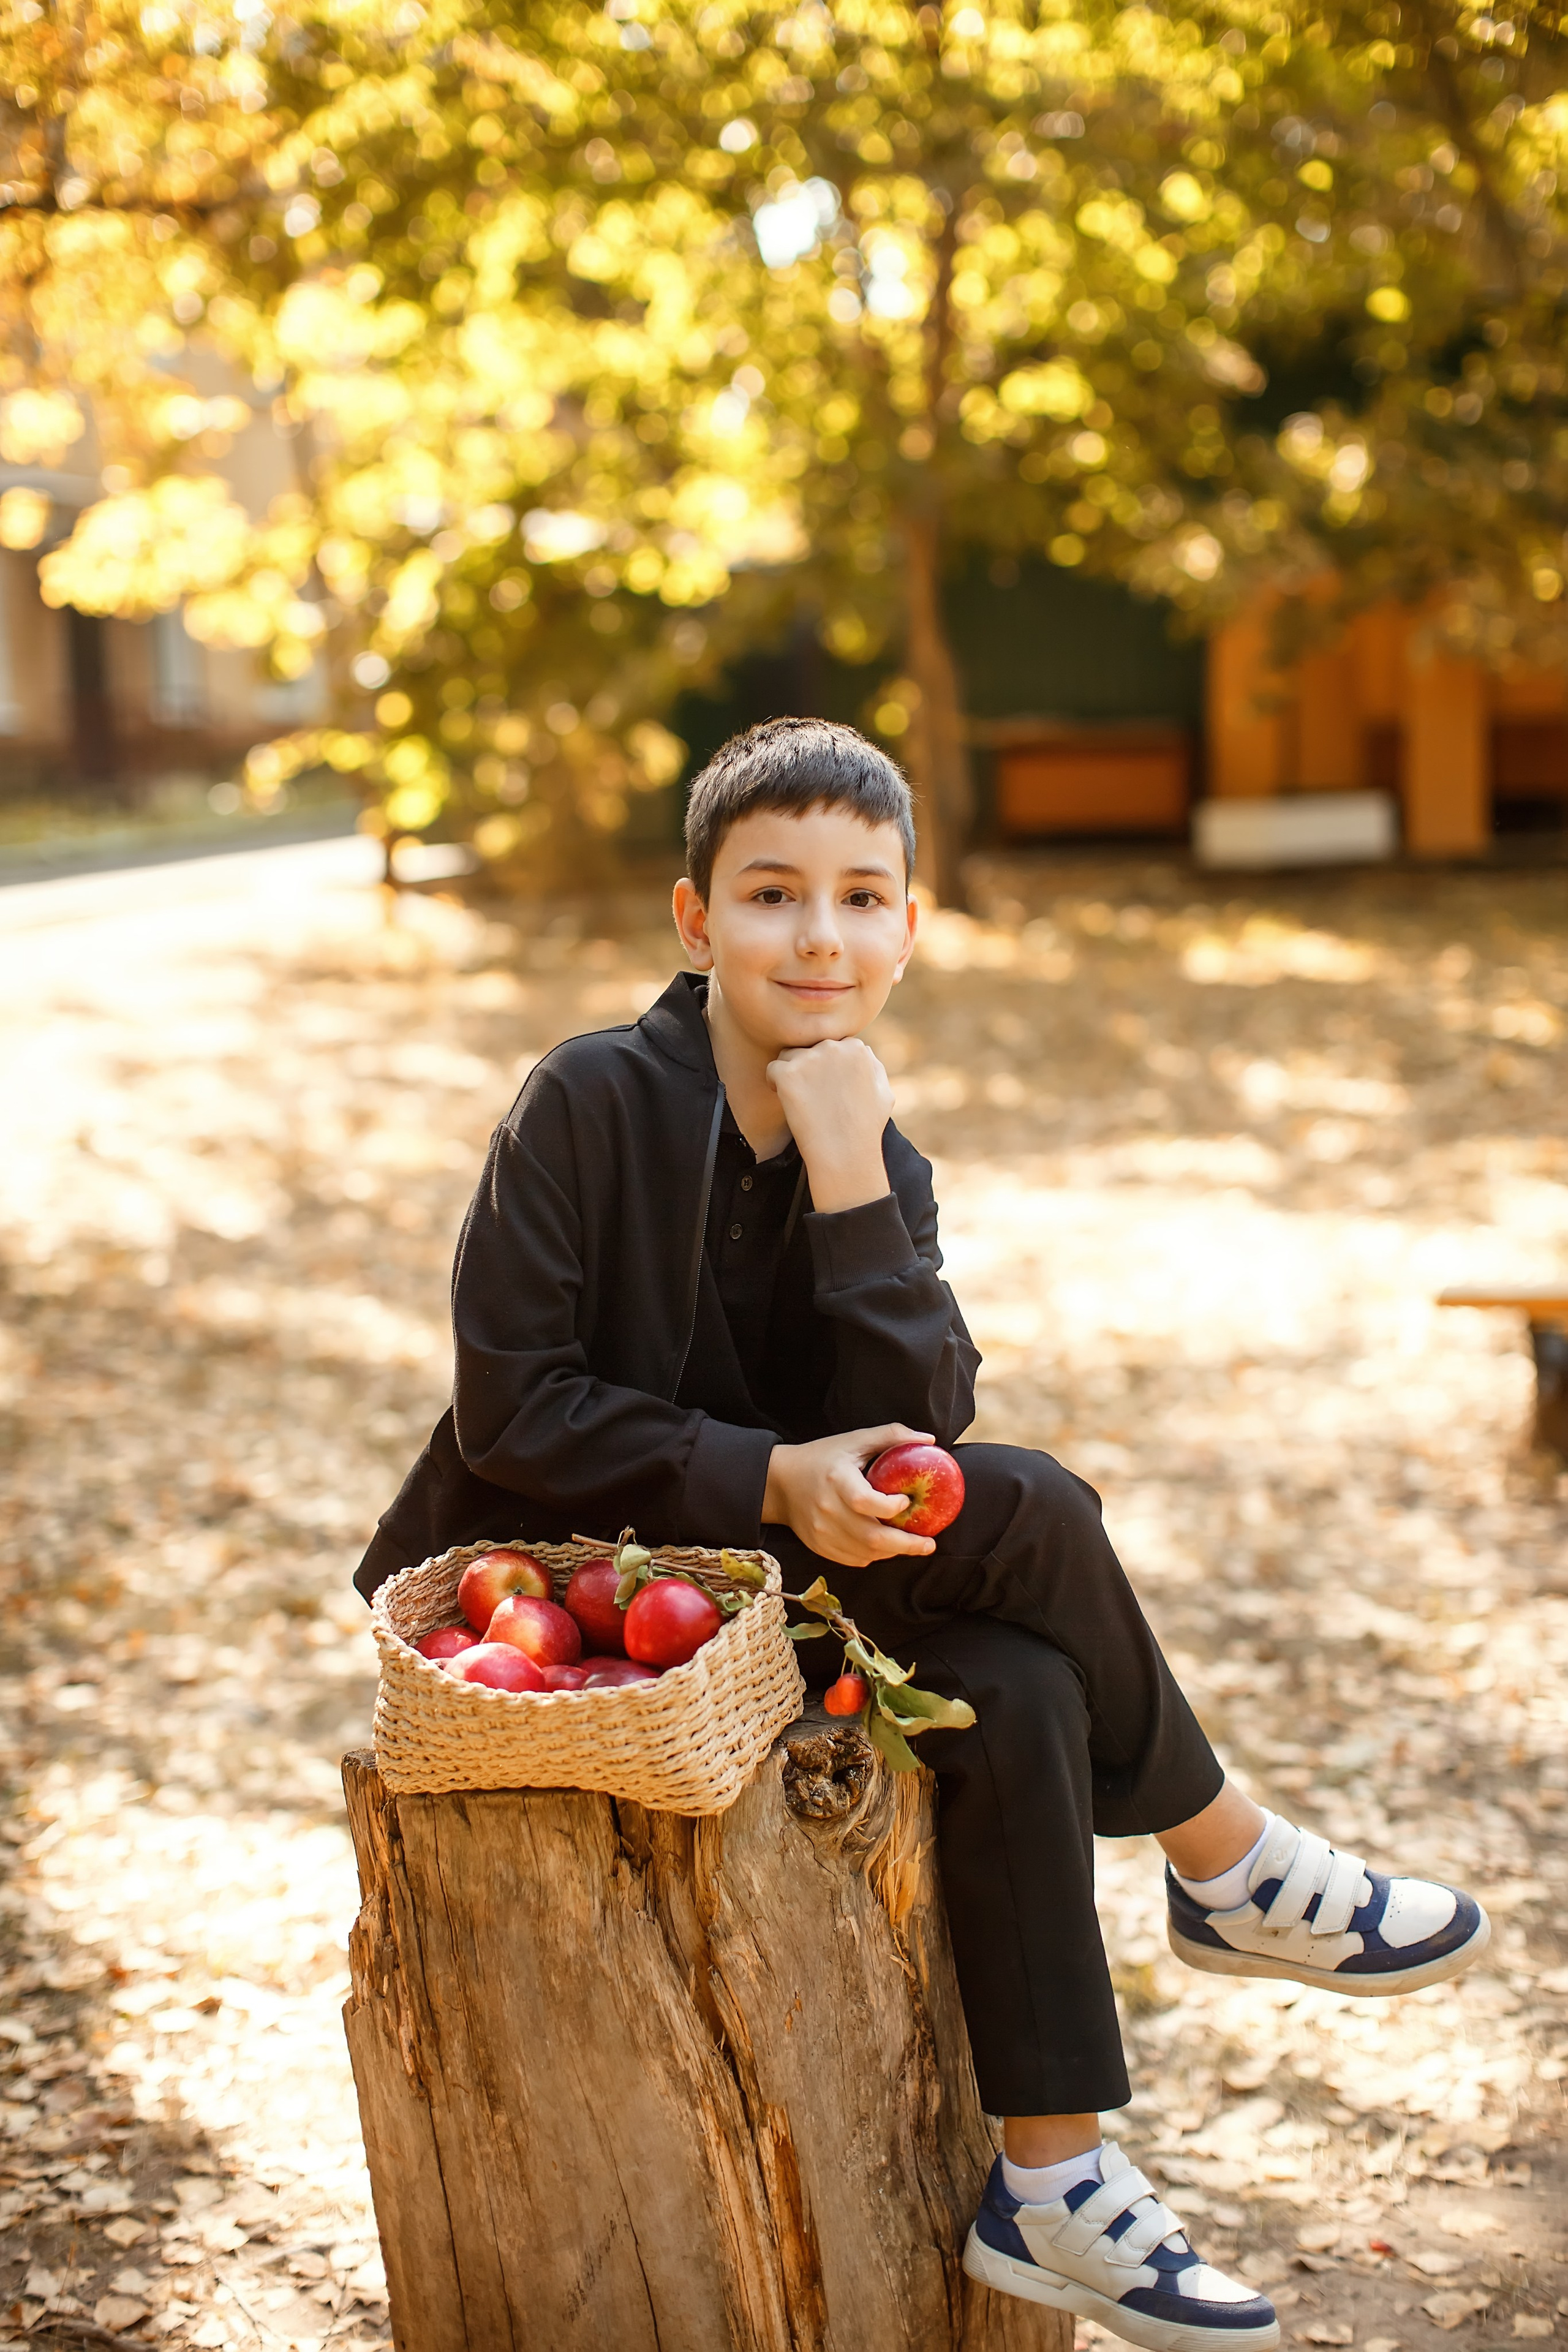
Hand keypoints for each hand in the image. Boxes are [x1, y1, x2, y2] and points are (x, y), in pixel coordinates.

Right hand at [762, 1423, 937, 1567]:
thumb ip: (890, 1436)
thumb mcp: (853, 1440)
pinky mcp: (820, 1546)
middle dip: (906, 1545)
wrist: (781, 1483)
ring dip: (893, 1552)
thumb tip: (928, 1440)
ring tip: (911, 1544)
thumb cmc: (822, 1458)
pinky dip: (874, 1555)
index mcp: (836, 1480)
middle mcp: (827, 1509)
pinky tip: (884, 1545)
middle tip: (929, 1544)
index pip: (865, 1502)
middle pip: (871, 1537)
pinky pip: (854, 1559)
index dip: (891, 1507)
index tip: (907, 1502)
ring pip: (866, 1553)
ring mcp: (822, 1532)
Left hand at [766, 1038, 892, 1213]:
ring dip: (791, 1073)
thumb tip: (862, 1052)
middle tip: (814, 1096)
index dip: (828, 1068)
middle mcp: (833, 1047)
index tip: (828, 1088)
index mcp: (857, 1048)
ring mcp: (809, 1059)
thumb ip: (873, 1067)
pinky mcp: (788, 1074)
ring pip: (790, 1056)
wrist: (845, 1152)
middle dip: (810, 1068)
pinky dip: (775, 1084)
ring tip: (801, 1099)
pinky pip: (773, 1069)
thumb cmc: (865, 1128)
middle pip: (811, 1048)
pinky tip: (786, 1100)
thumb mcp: (884, 1092)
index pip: (834, 1046)